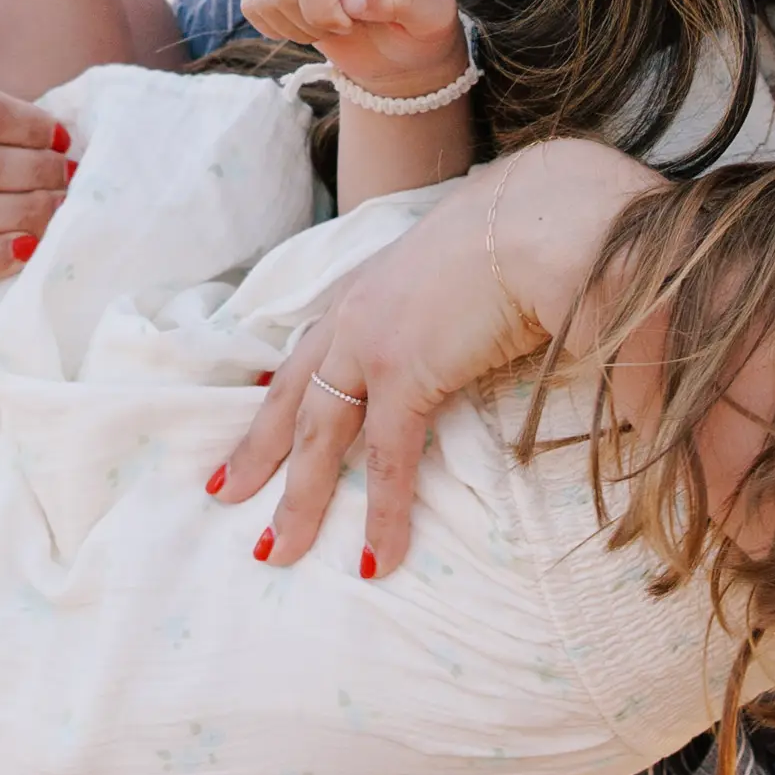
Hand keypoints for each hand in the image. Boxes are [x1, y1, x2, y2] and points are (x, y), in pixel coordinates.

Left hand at [213, 159, 551, 570]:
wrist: (550, 213)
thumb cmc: (532, 230)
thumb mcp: (482, 274)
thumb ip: (474, 313)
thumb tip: (490, 337)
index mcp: (372, 285)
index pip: (311, 346)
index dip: (281, 387)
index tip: (253, 415)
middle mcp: (357, 311)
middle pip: (292, 395)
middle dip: (257, 450)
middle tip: (224, 492)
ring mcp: (372, 342)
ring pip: (318, 436)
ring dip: (297, 500)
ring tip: (273, 553)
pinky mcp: (405, 374)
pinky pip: (386, 461)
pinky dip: (382, 516)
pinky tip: (375, 561)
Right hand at [241, 0, 467, 100]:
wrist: (402, 43)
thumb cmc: (420, 24)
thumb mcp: (432, 13)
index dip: (324, 9)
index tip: (354, 22)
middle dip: (313, 22)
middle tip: (348, 25)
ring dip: (296, 27)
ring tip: (332, 23)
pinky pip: (251, 4)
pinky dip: (277, 26)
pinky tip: (309, 22)